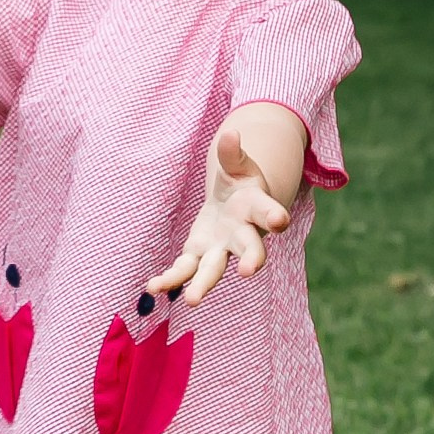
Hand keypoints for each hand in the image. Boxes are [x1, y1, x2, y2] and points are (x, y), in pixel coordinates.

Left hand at [149, 122, 290, 304]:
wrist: (236, 205)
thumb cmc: (241, 182)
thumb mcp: (238, 164)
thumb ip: (233, 153)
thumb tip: (231, 133)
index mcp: (257, 208)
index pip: (268, 212)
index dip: (275, 216)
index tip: (280, 221)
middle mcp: (243, 234)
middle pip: (250, 249)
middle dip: (251, 260)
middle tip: (248, 272)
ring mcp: (221, 249)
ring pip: (215, 269)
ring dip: (203, 285)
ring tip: (191, 300)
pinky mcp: (199, 254)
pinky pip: (185, 269)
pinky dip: (170, 279)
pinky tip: (152, 287)